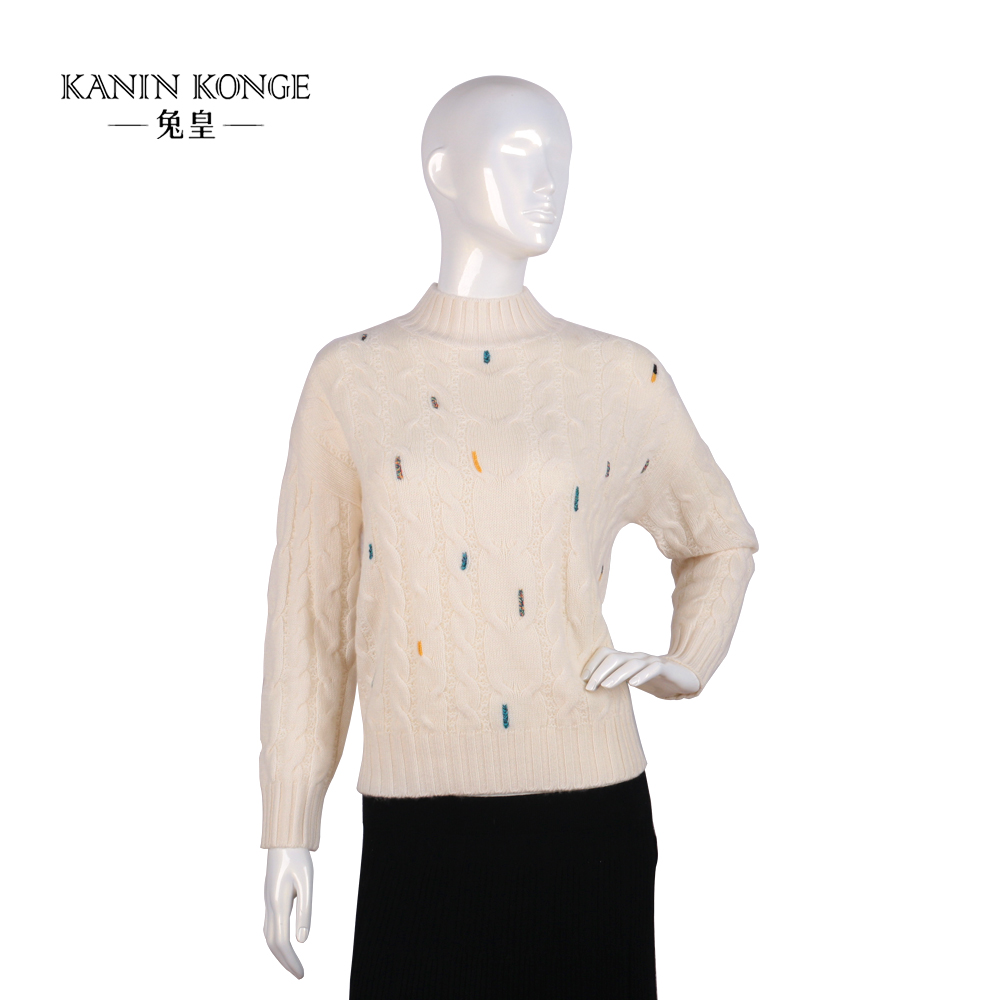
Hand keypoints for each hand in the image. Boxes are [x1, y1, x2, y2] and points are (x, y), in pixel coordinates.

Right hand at [264, 847, 312, 978]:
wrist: (284, 839)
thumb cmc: (298, 858)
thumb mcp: (306, 882)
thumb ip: (305, 910)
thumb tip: (302, 941)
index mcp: (277, 903)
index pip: (281, 942)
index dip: (291, 960)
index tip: (301, 974)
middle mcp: (269, 905)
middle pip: (273, 943)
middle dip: (285, 961)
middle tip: (299, 975)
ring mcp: (267, 901)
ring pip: (268, 935)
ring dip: (279, 953)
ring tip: (293, 964)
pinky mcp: (270, 897)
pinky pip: (269, 926)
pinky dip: (275, 941)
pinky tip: (284, 944)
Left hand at [582, 646, 700, 699]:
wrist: (683, 678)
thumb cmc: (653, 680)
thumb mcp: (631, 680)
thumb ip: (616, 681)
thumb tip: (591, 691)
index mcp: (626, 659)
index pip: (605, 653)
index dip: (593, 663)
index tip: (583, 679)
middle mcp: (636, 657)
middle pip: (614, 658)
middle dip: (599, 671)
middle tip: (590, 687)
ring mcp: (650, 661)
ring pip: (632, 663)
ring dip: (617, 674)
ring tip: (606, 686)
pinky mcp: (665, 667)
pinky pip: (653, 668)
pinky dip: (642, 675)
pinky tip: (633, 684)